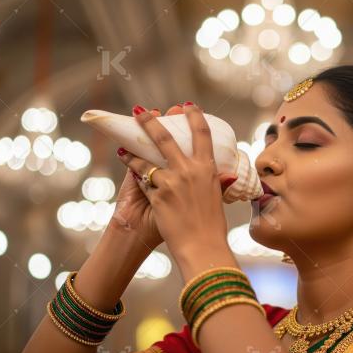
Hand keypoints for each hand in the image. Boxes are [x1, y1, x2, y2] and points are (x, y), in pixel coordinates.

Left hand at [115, 103, 235, 254]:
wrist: (201, 247)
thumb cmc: (211, 226)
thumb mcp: (217, 199)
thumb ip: (217, 183)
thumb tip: (228, 175)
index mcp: (207, 169)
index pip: (202, 135)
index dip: (193, 116)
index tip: (186, 106)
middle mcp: (189, 171)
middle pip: (166, 138)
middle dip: (150, 122)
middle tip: (140, 111)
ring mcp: (171, 182)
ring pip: (146, 159)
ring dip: (133, 150)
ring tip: (124, 144)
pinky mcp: (158, 195)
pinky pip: (142, 179)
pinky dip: (134, 171)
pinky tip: (126, 162)